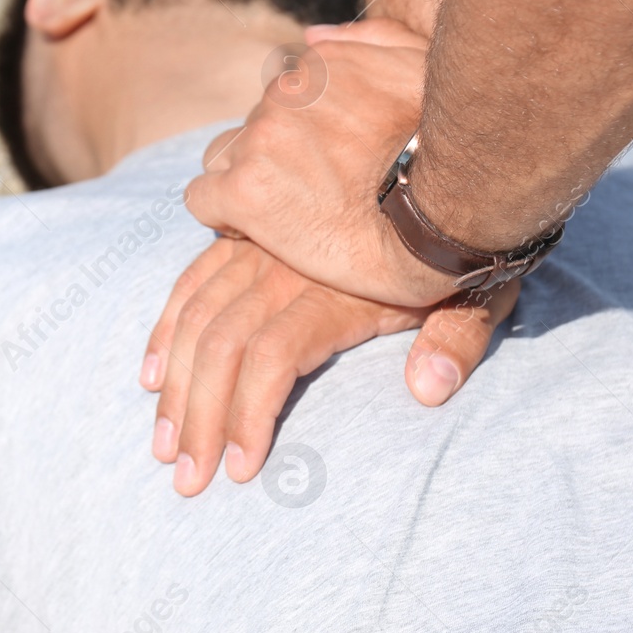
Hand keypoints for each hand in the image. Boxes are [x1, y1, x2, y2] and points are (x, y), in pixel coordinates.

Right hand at [141, 236, 518, 495]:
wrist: (446, 153)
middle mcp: (284, 268)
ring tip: (163, 444)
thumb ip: (456, 339)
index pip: (270, 362)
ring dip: (175, 386)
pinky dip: (168, 328)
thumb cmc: (463, 237)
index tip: (237, 473)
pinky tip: (154, 373)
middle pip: (222, 348)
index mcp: (333, 292)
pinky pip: (193, 277)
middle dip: (198, 421)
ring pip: (198, 317)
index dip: (247, 419)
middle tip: (185, 479)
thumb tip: (429, 387)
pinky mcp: (248, 230)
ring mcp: (260, 247)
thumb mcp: (478, 290)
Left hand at [184, 19, 452, 305]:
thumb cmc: (450, 146)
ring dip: (248, 183)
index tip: (324, 165)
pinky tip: (256, 232)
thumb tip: (312, 34)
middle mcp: (284, 94)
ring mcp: (262, 140)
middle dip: (275, 160)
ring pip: (224, 160)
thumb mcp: (422, 68)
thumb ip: (372, 40)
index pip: (280, 96)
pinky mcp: (247, 190)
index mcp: (319, 65)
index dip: (297, 136)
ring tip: (290, 216)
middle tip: (316, 197)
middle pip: (253, 129)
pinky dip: (224, 217)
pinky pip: (203, 199)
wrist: (450, 212)